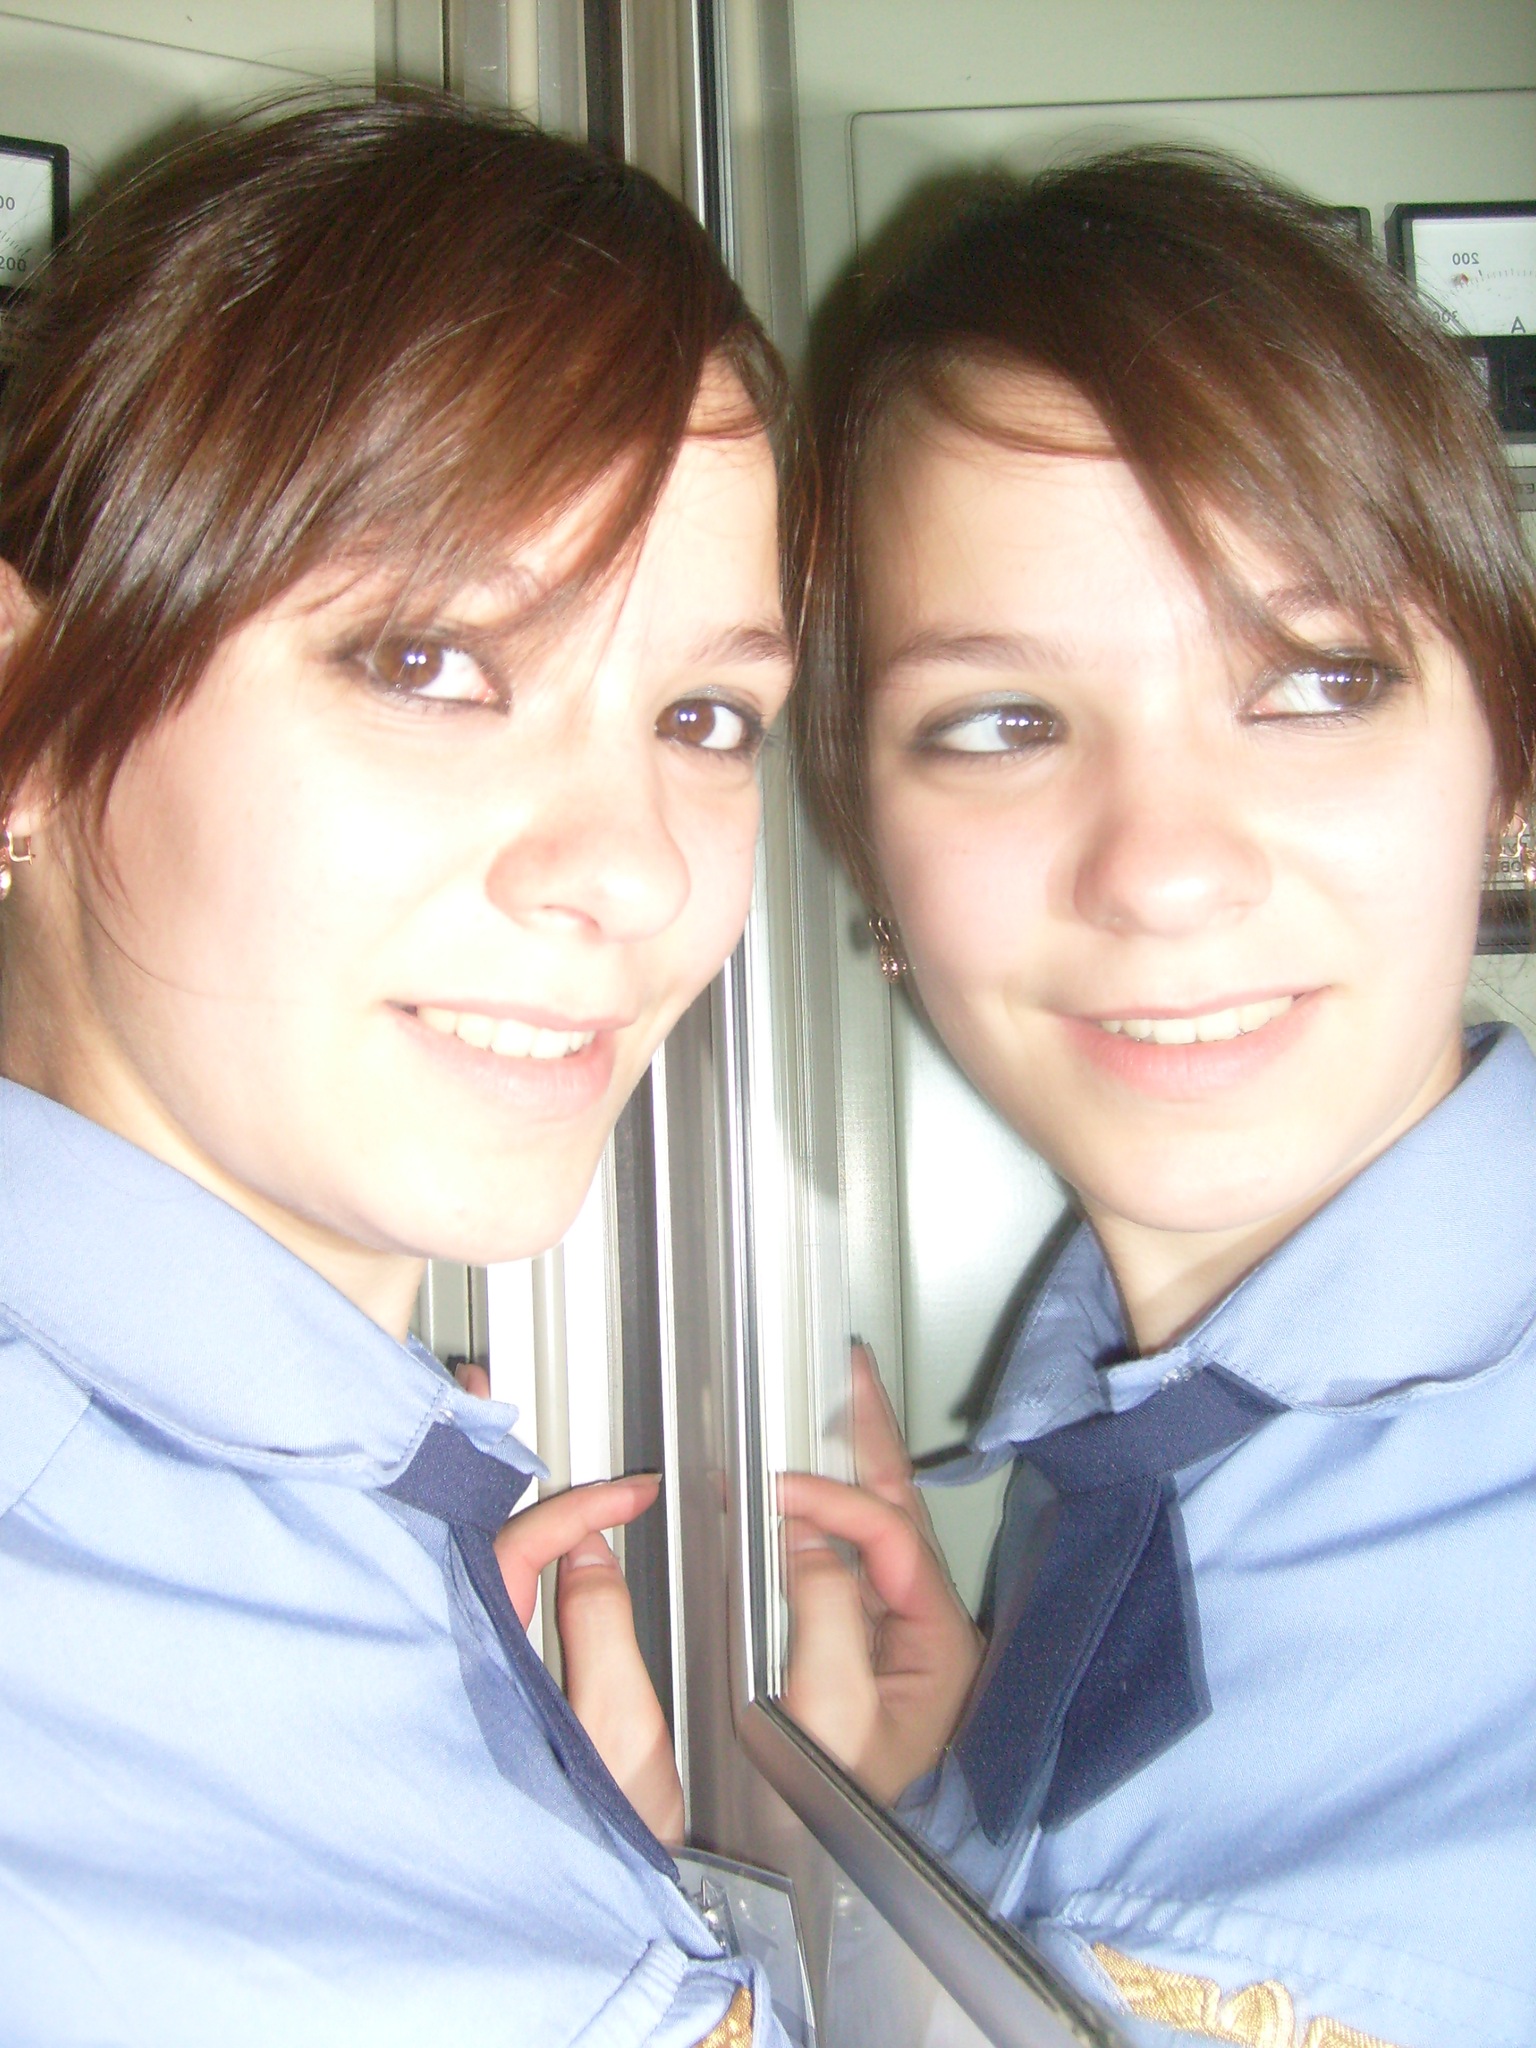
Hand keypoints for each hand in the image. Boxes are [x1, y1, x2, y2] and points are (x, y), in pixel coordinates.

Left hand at [455, 1365, 684, 1845]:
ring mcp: (461, 1675)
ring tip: (490, 1427)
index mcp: (486, 1664)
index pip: (520, 1549)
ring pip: (474, 1567)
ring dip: (489, 1498)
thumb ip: (601, 1633)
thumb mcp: (620, 1737)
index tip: (629, 1489)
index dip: (576, 1504)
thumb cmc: (602, 1849)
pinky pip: (483, 1601)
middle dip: (476, 1460)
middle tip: (479, 1386)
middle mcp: (459, 1662)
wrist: (593, 1925)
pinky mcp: (474, 1693)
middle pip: (471, 1540)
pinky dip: (500, 1548)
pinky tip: (519, 1523)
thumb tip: (588, 1547)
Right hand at [778, 1345, 981, 1803]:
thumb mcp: (834, 1715)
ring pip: (879, 1528)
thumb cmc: (845, 1813)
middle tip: (847, 1371)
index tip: (779, 1489)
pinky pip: (852, 1558)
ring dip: (856, 1462)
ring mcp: (897, 1641)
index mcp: (938, 1644)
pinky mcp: (863, 1651)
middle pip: (901, 1511)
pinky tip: (813, 1485)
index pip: (891, 1537)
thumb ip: (824, 1613)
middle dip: (872, 1437)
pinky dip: (832, 1509)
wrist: (833, 1874)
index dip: (836, 1500)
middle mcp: (926, 1634)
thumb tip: (804, 1532)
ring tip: (837, 1403)